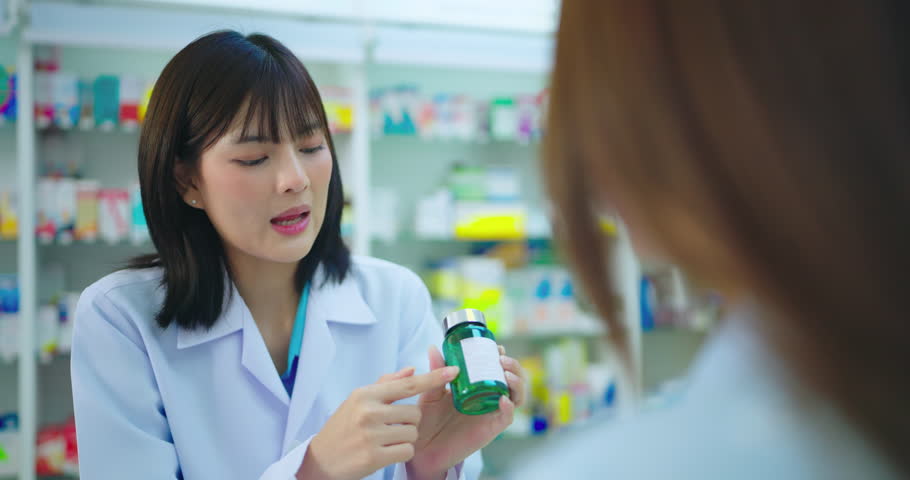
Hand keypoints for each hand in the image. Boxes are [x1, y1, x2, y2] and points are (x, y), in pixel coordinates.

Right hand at [299, 365, 459, 479]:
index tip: (453, 371)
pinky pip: (407, 450)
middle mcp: (368, 412)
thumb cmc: (343, 427)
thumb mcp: (358, 400)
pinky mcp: (374, 457)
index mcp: (365, 394)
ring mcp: (371, 435)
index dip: (433, 377)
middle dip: (409, 423)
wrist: (321, 459)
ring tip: (384, 440)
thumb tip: (412, 370)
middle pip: (415, 414)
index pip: (408, 384)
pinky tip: (385, 452)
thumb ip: (387, 385)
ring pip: (413, 433)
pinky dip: (401, 453)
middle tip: (388, 428)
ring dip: (405, 439)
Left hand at [407, 345, 527, 479]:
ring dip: (517, 383)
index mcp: (476, 386)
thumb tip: (434, 347)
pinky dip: (509, 408)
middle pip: (512, 379)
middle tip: (501, 358)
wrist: (422, 447)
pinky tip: (503, 400)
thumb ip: (435, 371)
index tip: (495, 346)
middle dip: (513, 366)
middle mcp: (487, 398)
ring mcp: (490, 413)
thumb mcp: (431, 391)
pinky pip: (506, 418)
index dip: (501, 355)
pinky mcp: (490, 429)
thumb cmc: (427, 419)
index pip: (496, 367)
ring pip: (516, 397)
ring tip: (505, 374)